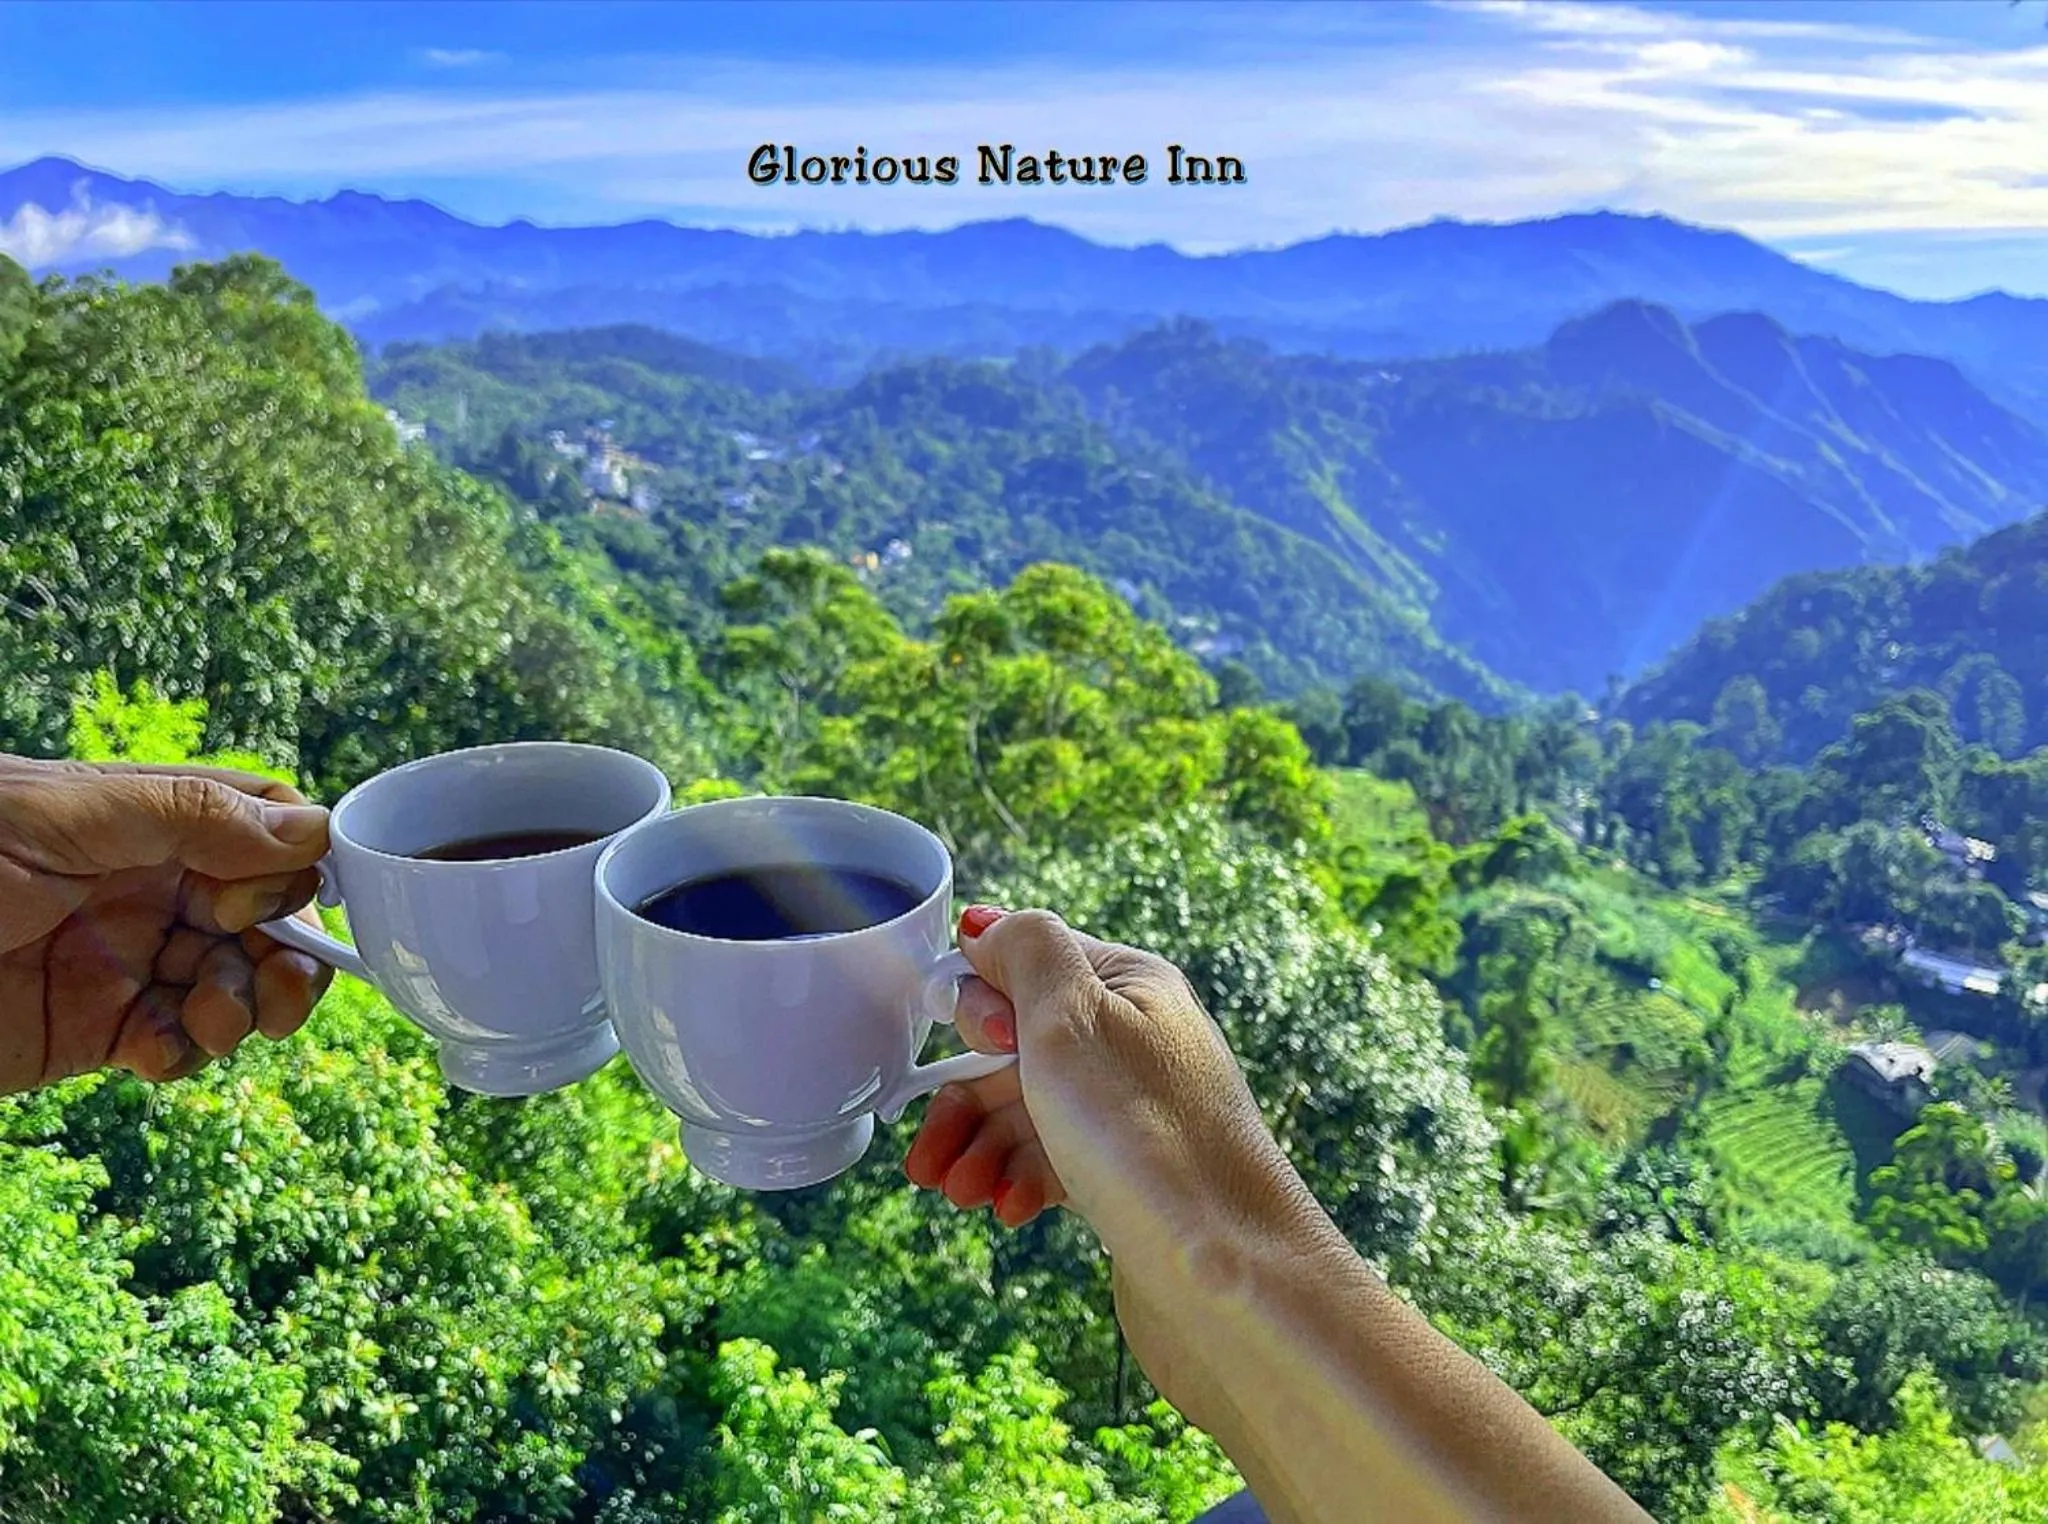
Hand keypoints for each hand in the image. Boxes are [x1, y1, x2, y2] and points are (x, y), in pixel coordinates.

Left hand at [0, 755, 335, 1092]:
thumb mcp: (74, 816)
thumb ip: (198, 817)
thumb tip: (316, 829)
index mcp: (149, 823)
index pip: (265, 833)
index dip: (292, 870)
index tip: (269, 898)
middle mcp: (146, 890)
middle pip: (264, 920)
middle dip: (286, 954)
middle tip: (278, 981)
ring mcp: (123, 963)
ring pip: (230, 988)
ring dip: (244, 1009)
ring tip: (213, 1018)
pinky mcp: (92, 1033)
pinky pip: (172, 1048)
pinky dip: (183, 1055)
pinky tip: (155, 1051)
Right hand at [905, 906, 1303, 1253]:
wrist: (1230, 1280)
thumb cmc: (1151, 1142)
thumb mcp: (1072, 1019)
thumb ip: (1026, 952)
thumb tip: (991, 922)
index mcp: (1130, 985)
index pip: (1028, 962)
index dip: (983, 1003)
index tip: (975, 1047)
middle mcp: (1136, 1039)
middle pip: (1015, 1046)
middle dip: (965, 1096)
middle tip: (933, 1153)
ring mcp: (1133, 1111)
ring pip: (1027, 1111)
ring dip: (980, 1148)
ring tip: (959, 1193)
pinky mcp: (1130, 1177)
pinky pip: (1054, 1162)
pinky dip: (1019, 1180)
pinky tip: (1009, 1210)